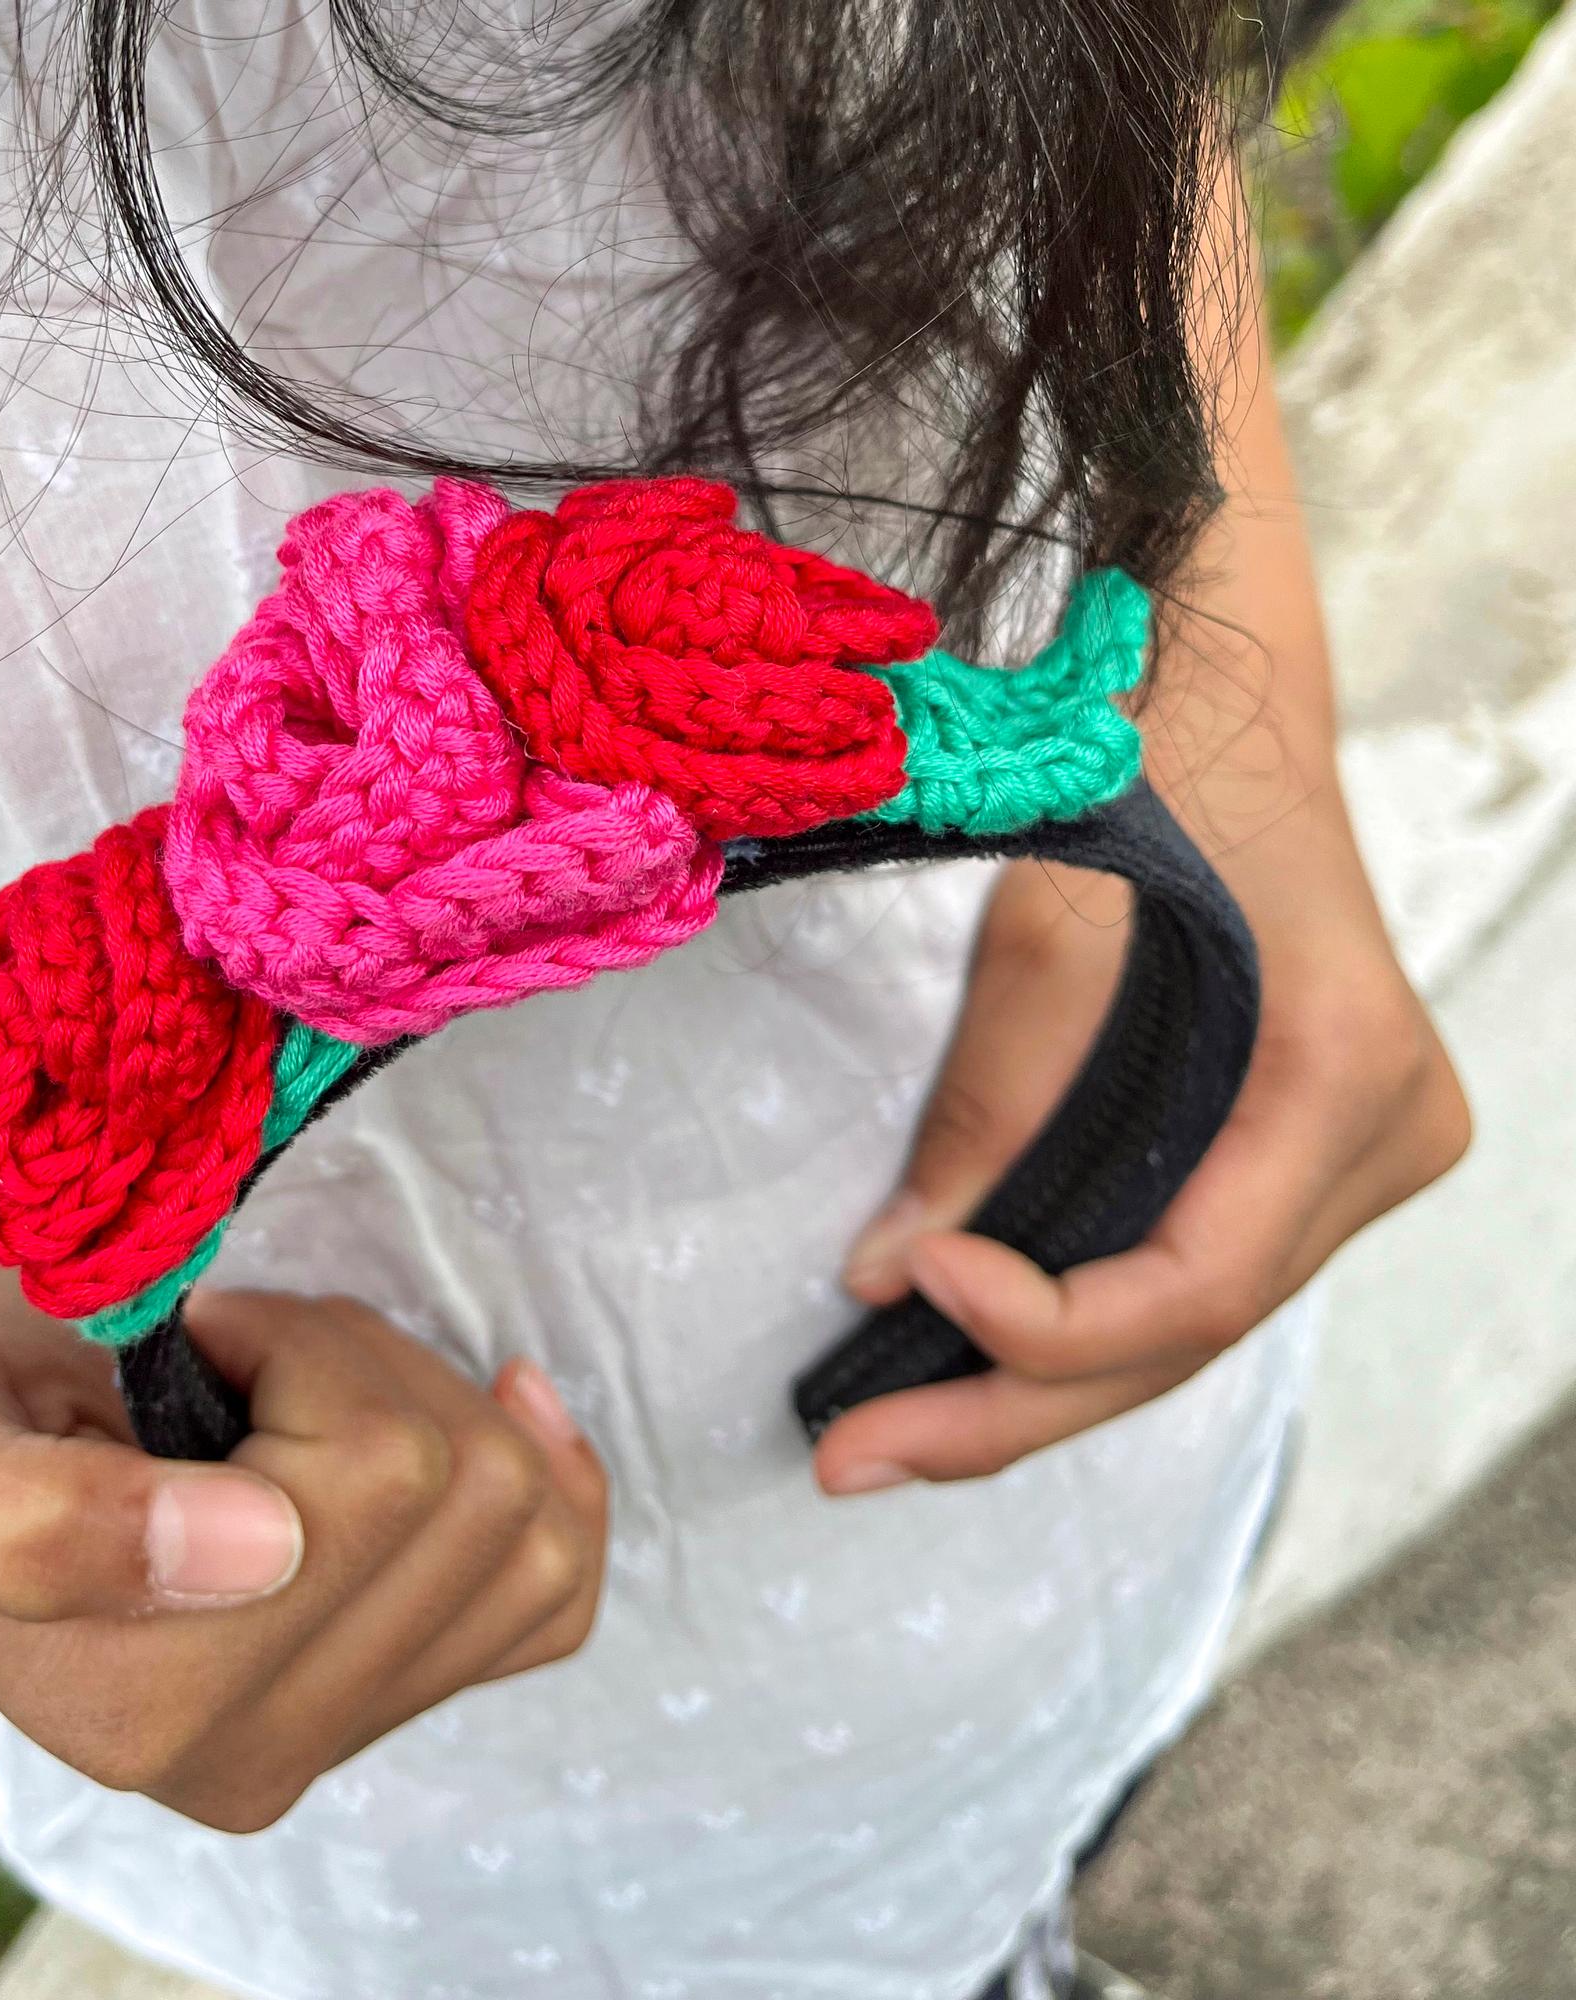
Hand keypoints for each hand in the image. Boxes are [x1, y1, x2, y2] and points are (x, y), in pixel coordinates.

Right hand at [0, 1239, 607, 1829]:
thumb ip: (40, 1526)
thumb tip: (261, 1552)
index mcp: (147, 1714)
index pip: (376, 1480)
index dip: (300, 1351)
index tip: (193, 1337)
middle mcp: (260, 1756)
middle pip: (464, 1489)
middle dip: (360, 1362)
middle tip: (238, 1352)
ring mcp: (347, 1724)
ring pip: (523, 1512)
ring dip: (419, 1394)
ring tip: (291, 1383)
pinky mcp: (411, 1676)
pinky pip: (559, 1581)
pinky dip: (547, 1471)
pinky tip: (493, 1407)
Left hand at [815, 787, 1470, 1492]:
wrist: (1228, 700)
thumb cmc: (1147, 772)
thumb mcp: (1048, 934)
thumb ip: (986, 1112)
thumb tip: (879, 1278)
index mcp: (1347, 1074)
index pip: (1200, 1283)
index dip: (1044, 1323)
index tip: (910, 1283)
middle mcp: (1383, 1141)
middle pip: (1184, 1335)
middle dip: (1006, 1406)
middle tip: (849, 1461)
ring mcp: (1356, 1158)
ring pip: (1181, 1324)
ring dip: (1029, 1386)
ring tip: (880, 1437)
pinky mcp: (1298, 1155)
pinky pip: (1182, 1270)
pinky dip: (1071, 1318)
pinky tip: (961, 1362)